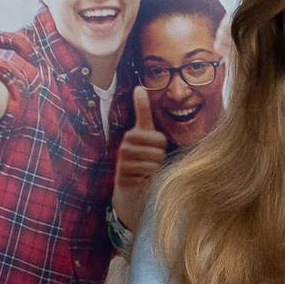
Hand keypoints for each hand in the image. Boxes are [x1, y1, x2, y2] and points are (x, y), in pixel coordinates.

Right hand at [112, 88, 168, 234]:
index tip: (139, 88)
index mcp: (136, 133)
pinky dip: (149, 177)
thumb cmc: (146, 169)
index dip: (141, 102)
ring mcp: (123, 156)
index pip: (142, 114)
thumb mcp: (153, 150)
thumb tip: (156, 113)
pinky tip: (142, 180)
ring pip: (155, 156)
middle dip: (161, 156)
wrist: (133, 195)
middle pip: (159, 140)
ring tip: (147, 172)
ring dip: (156, 168)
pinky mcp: (122, 171)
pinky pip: (146, 169)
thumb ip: (158, 137)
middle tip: (152, 164)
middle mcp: (127, 141)